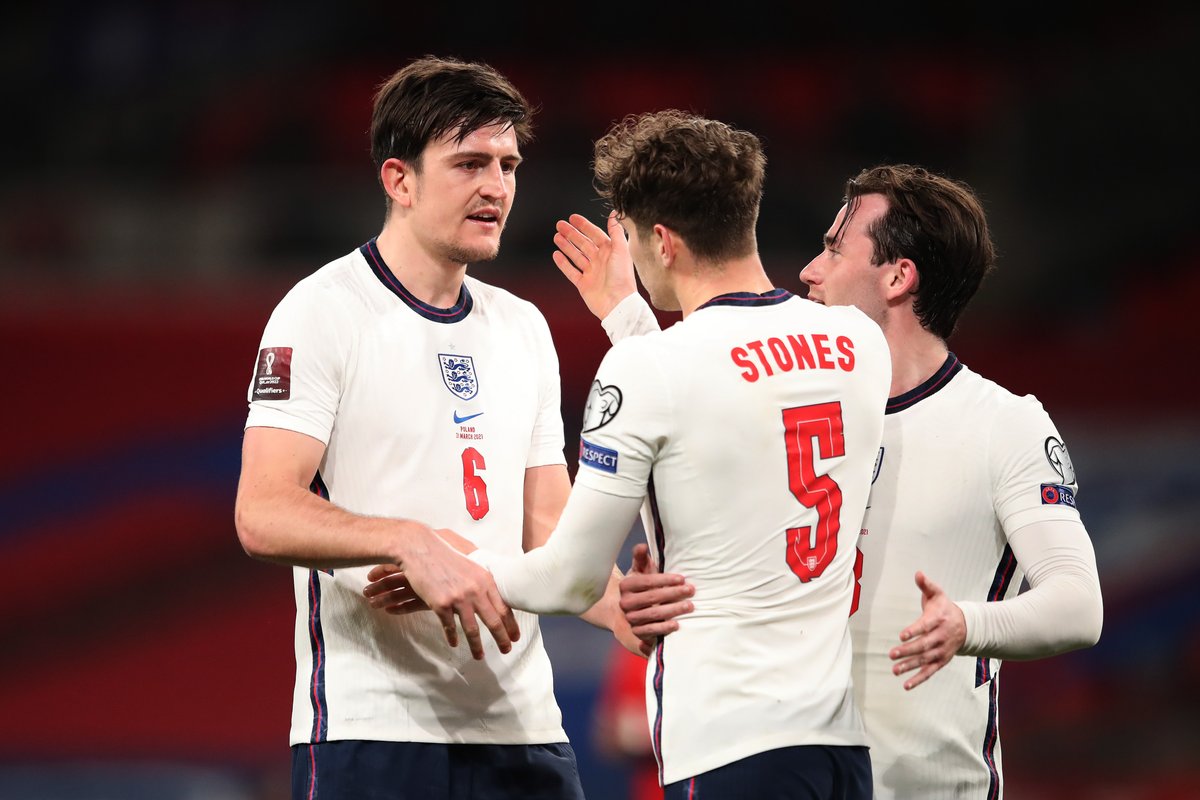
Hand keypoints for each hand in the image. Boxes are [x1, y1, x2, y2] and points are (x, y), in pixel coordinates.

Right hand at [369, 526, 520, 659]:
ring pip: (472, 629)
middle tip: (506, 650)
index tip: (515, 637)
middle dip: (501, 638)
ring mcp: (458, 598)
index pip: (503, 607)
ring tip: (479, 656)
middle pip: (493, 621)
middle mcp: (475, 590)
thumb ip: (481, 583)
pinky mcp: (440, 604)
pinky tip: (454, 644)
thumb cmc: (445, 557)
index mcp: (485, 580)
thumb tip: (491, 599)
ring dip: (477, 646)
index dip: (510, 625)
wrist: (420, 550)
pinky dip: (452, 637)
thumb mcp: (470, 566)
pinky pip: (449, 627)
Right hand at [552, 211, 638, 319]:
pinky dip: (563, 264)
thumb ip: (616, 231)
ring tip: (556, 237)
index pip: (595, 234)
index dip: (584, 226)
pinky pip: (571, 272)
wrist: (617, 303)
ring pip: (575, 256)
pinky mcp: (583, 284)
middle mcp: (600, 261)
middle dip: (571, 234)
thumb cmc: (622, 278)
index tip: (573, 218)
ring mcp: (591, 273)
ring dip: (566, 246)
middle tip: (560, 225)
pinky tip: (556, 255)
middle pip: (583, 244)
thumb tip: (614, 213)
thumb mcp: (621, 250)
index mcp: (610, 252)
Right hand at [619, 543, 693, 656]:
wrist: (631, 608)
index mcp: (626, 585)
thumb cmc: (641, 585)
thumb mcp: (640, 571)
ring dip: (673, 610)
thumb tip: (642, 546)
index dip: (664, 580)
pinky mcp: (637, 631)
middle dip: (673, 593)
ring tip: (690, 606)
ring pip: (653, 614)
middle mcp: (625, 602)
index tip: (682, 578)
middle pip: (651, 597)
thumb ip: (640, 558)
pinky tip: (677, 624)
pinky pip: (650, 630)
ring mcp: (630, 618)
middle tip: (691, 590)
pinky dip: (663, 628)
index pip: (646, 581)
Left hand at [890, 571, 966, 689]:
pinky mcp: (941, 661)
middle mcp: (941, 637)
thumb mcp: (937, 594)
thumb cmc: (944, 608)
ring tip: (895, 670)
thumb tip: (918, 573)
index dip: (914, 630)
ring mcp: (942, 650)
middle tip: (892, 654)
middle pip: (924, 645)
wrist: (966, 625)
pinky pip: (930, 672)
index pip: (925, 626)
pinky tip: (906, 685)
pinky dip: (919, 679)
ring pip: (925, 660)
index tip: (902, 635)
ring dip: (910, 666)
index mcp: (939, 619)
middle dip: (908, 650)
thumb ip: (926, 584)